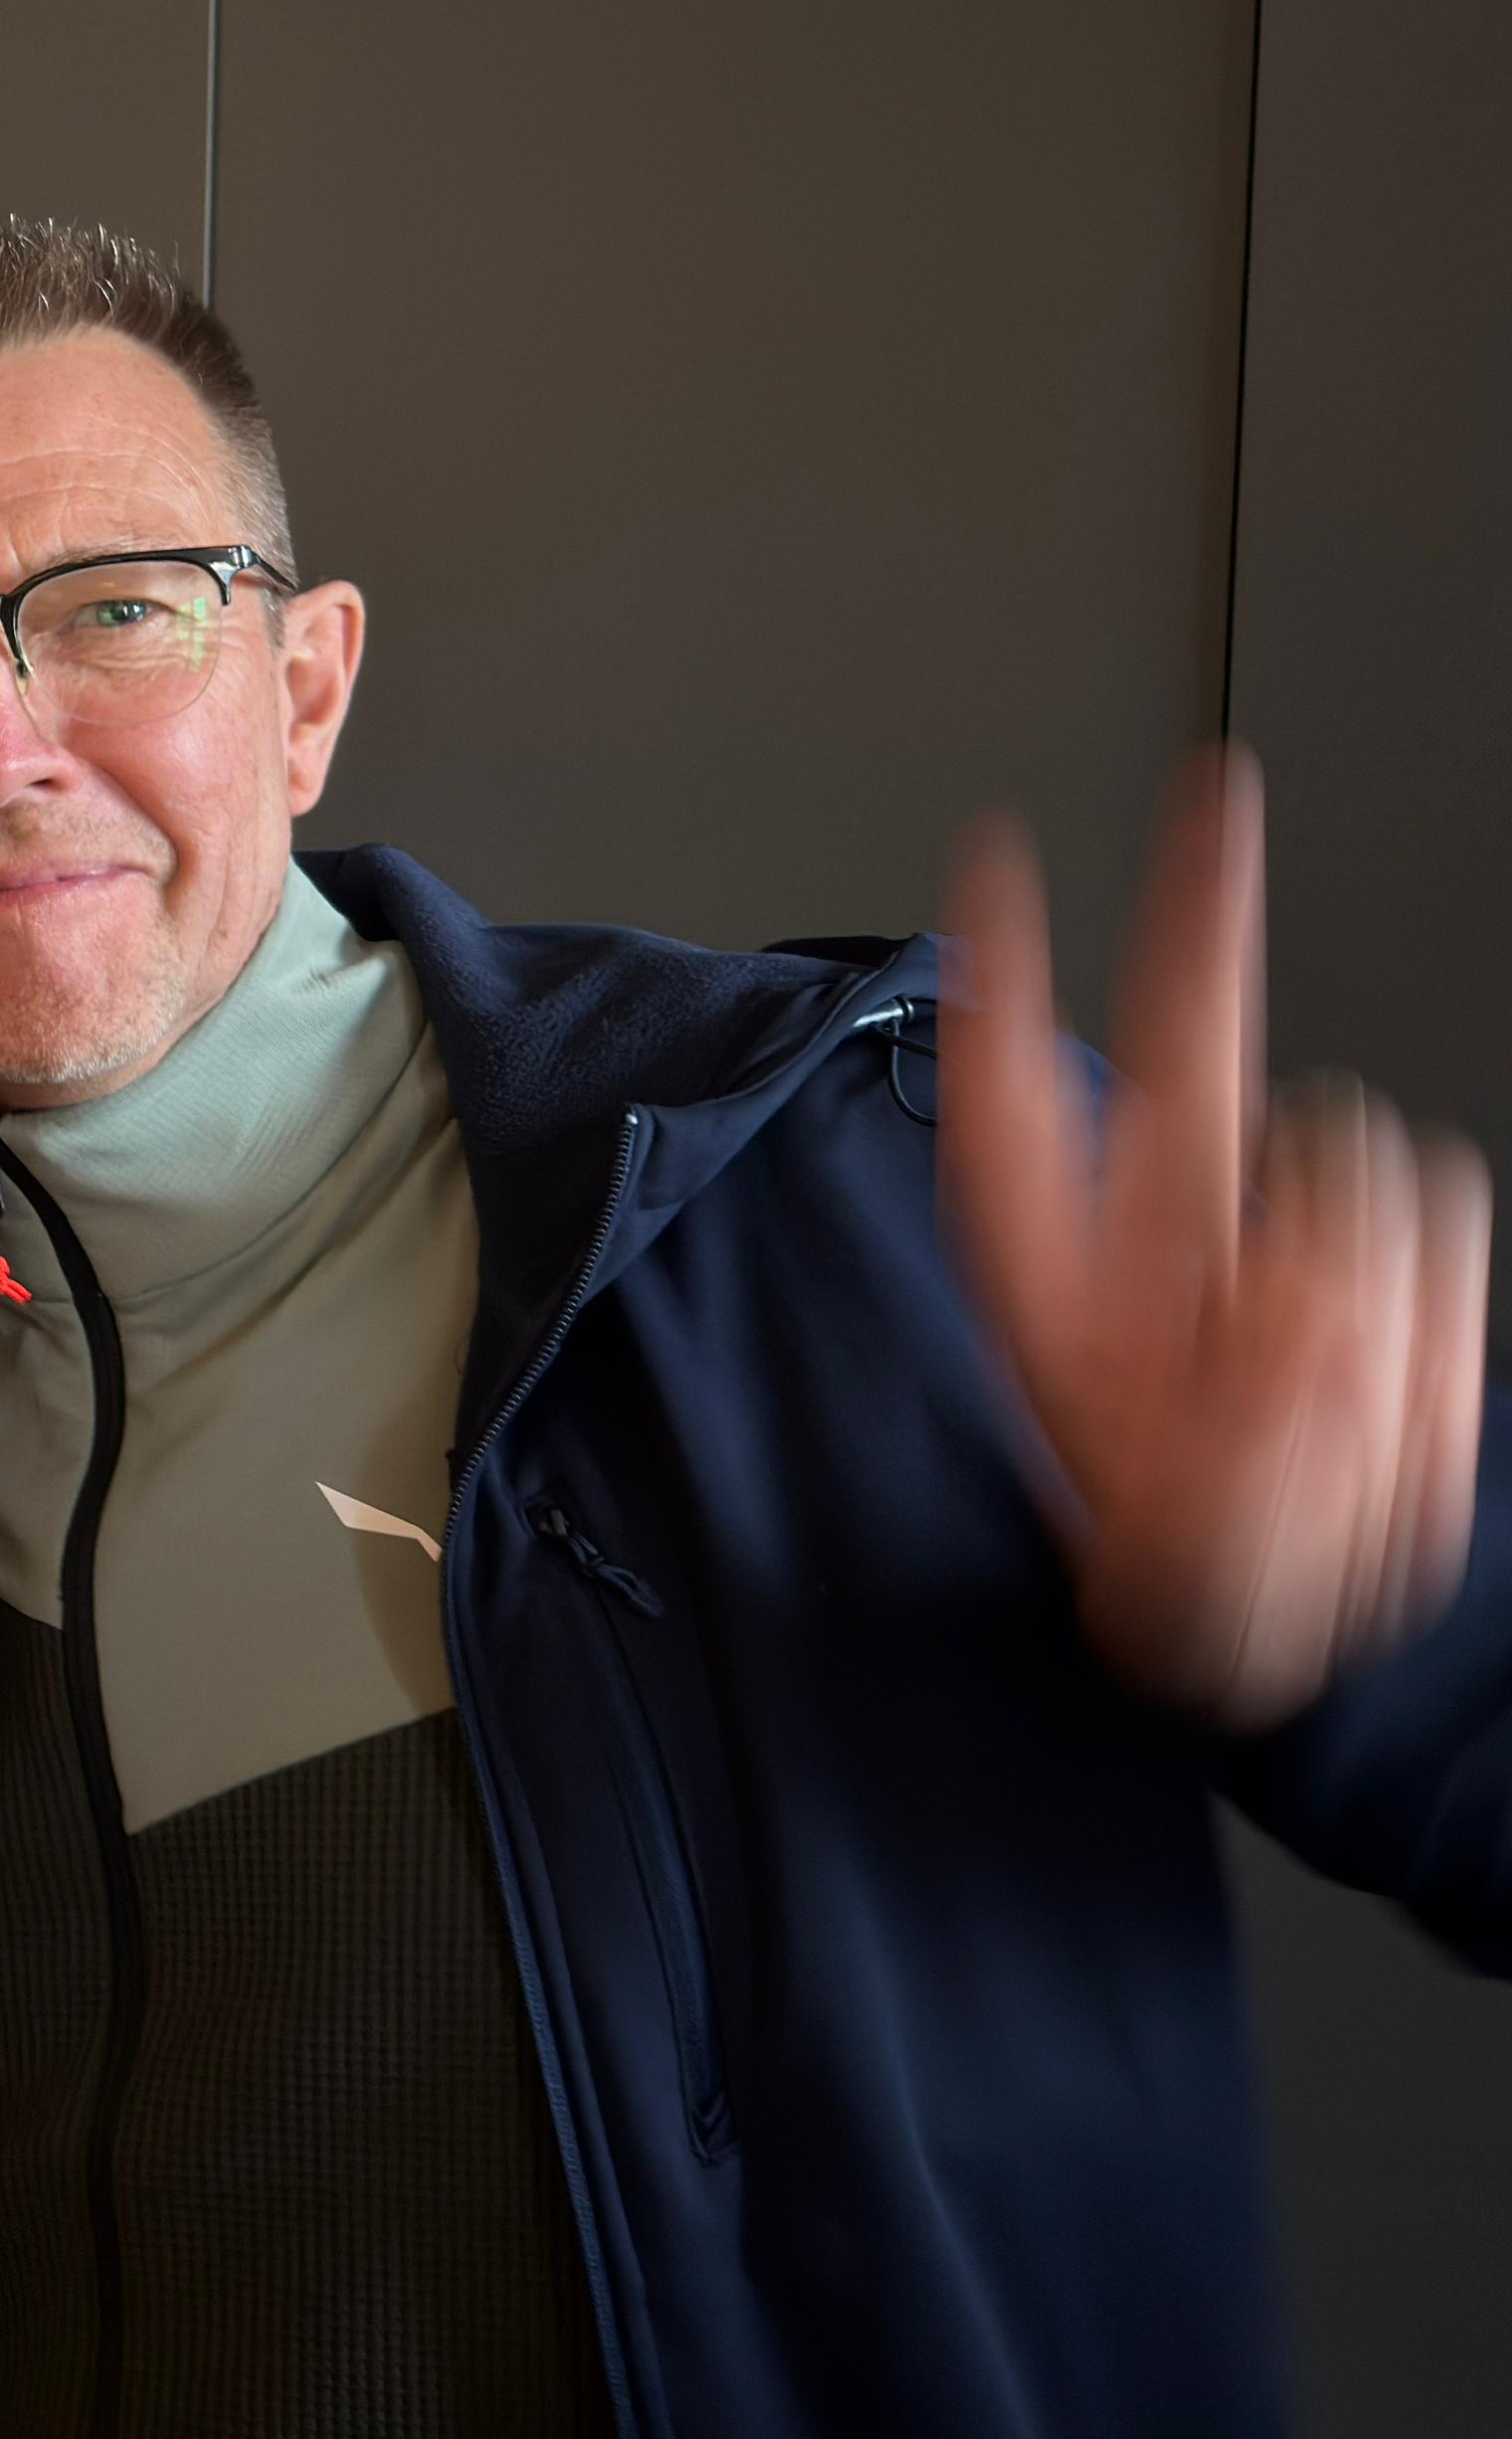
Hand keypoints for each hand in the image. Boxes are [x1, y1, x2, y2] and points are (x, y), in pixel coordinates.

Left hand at [942, 747, 1490, 1726]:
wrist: (1295, 1636)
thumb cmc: (1199, 1585)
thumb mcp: (1193, 1558)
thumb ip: (1255, 1435)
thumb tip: (1314, 1319)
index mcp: (1058, 1288)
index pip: (1011, 1105)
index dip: (1004, 983)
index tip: (995, 859)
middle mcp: (1167, 1239)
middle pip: (1188, 1035)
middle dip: (1202, 906)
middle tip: (1214, 802)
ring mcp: (1287, 1242)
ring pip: (1364, 1169)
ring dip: (1371, 1320)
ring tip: (1321, 1444)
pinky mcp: (1399, 1263)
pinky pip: (1443, 1223)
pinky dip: (1433, 1339)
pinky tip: (1381, 1422)